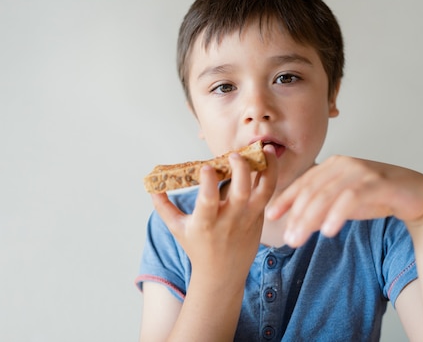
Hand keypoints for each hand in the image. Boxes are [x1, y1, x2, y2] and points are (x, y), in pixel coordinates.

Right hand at [151, 145, 277, 279]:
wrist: (222, 274)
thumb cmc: (197, 247)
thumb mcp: (177, 229)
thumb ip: (164, 207)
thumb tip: (152, 186)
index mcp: (206, 223)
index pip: (208, 201)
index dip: (208, 181)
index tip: (206, 166)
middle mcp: (230, 220)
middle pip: (241, 193)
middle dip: (241, 169)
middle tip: (235, 155)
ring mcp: (248, 219)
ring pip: (264, 191)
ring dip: (268, 168)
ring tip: (266, 148)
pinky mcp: (260, 218)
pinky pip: (268, 194)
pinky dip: (271, 175)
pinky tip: (269, 158)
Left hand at [266, 155, 422, 246]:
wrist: (416, 194)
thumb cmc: (377, 197)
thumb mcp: (344, 201)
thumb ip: (323, 205)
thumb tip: (294, 220)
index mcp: (334, 165)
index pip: (304, 183)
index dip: (286, 199)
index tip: (270, 215)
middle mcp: (344, 164)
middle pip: (312, 191)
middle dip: (296, 216)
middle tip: (287, 239)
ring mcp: (360, 172)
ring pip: (327, 195)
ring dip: (310, 219)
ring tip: (299, 239)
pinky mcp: (376, 182)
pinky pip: (351, 199)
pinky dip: (337, 215)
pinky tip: (328, 231)